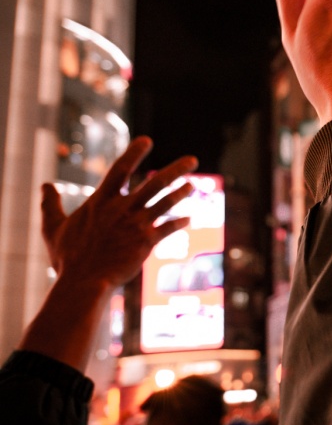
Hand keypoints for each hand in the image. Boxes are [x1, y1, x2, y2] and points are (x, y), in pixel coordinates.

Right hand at [41, 137, 195, 288]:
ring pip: (166, 203)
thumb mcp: (53, 228)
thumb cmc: (67, 258)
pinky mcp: (146, 243)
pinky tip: (188, 219)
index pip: (120, 169)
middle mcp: (121, 209)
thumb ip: (50, 205)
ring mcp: (135, 225)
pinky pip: (168, 229)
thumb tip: (44, 185)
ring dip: (181, 193)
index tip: (147, 140)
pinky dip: (179, 223)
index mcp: (100, 202)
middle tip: (193, 160)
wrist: (82, 284)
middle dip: (176, 170)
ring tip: (192, 186)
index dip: (133, 153)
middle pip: (155, 183)